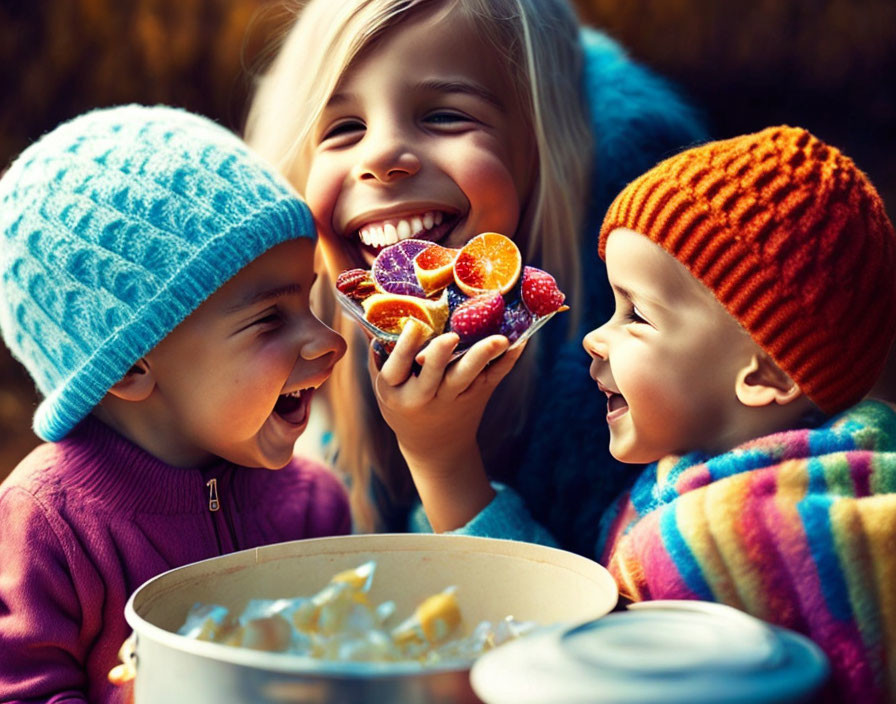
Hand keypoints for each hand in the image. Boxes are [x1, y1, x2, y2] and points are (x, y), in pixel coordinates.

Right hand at [369, 321, 525, 530]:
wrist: (435, 448)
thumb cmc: (403, 406)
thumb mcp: (384, 387)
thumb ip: (378, 355)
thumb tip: (366, 314)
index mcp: (395, 391)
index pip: (396, 368)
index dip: (404, 348)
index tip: (413, 325)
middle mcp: (424, 396)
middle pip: (433, 375)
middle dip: (441, 355)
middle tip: (451, 336)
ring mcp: (453, 398)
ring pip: (467, 377)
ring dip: (482, 357)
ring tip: (499, 339)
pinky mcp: (478, 396)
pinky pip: (493, 378)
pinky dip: (507, 361)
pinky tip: (520, 342)